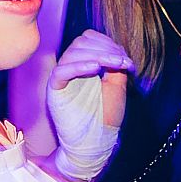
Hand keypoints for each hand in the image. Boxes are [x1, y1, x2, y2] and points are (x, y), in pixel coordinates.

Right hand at [48, 31, 132, 181]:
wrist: (95, 141)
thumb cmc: (105, 116)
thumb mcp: (116, 85)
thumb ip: (115, 65)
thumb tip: (118, 49)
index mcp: (84, 64)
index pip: (89, 40)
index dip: (107, 43)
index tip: (125, 59)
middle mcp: (71, 67)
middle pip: (81, 43)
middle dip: (105, 48)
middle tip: (123, 61)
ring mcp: (62, 77)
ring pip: (73, 53)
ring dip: (97, 55)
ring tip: (115, 64)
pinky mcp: (55, 89)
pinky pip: (62, 71)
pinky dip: (79, 66)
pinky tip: (96, 69)